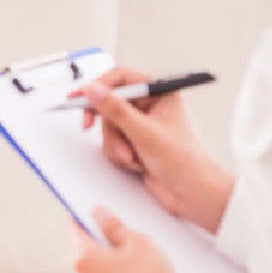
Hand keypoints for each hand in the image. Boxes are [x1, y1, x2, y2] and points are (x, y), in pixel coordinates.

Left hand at [75, 207, 177, 272]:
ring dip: (107, 268)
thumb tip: (101, 216)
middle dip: (101, 246)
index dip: (85, 219)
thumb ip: (116, 227)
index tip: (93, 215)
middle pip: (85, 252)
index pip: (76, 228)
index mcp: (85, 257)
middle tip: (126, 245)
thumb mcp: (139, 244)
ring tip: (135, 271)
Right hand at [82, 66, 233, 233]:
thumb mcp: (145, 133)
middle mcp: (150, 105)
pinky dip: (119, 153)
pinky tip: (135, 162)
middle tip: (88, 125)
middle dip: (108, 124)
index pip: (120, 78)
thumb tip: (95, 91)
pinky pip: (112, 141)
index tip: (78, 95)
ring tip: (131, 156)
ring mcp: (141, 124)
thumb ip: (116, 110)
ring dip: (115, 143)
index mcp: (159, 92)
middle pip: (110, 102)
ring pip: (109, 124)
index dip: (97, 86)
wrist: (193, 194)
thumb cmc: (184, 162)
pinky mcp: (135, 142)